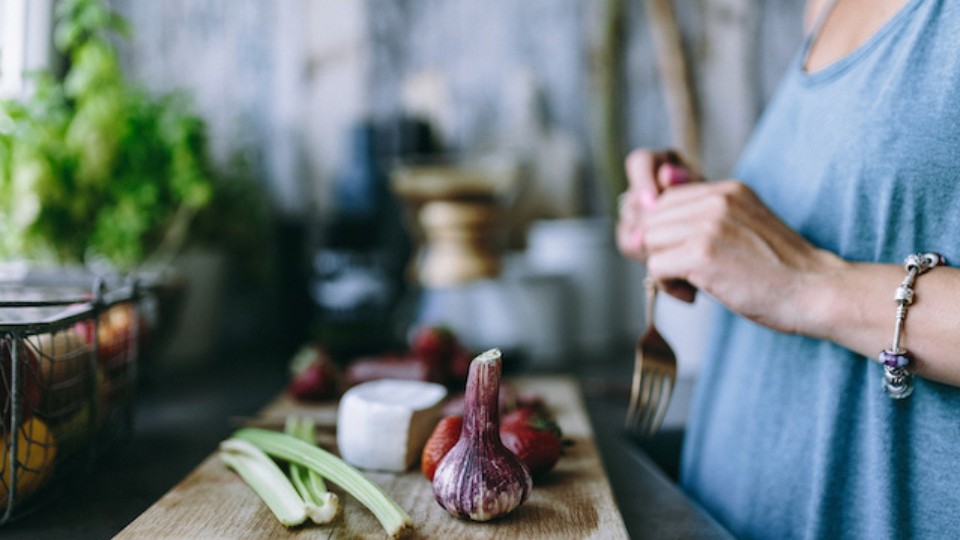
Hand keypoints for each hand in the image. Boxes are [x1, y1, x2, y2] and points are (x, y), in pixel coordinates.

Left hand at [642, 179, 841, 332]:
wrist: (816, 290)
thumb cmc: (781, 271)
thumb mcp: (744, 229)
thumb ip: (706, 222)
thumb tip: (648, 234)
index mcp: (728, 191)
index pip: (667, 201)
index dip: (666, 233)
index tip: (684, 257)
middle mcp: (716, 200)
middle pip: (653, 221)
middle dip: (660, 250)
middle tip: (686, 275)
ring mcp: (708, 225)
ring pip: (650, 241)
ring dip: (663, 268)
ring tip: (692, 285)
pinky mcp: (701, 254)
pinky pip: (655, 266)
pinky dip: (667, 286)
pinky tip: (694, 295)